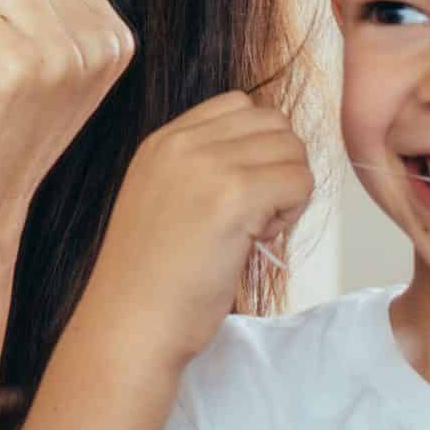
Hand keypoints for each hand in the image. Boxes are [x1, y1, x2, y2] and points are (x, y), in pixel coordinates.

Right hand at [74, 92, 311, 369]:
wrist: (130, 323)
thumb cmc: (151, 279)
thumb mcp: (161, 199)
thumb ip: (199, 168)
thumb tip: (266, 159)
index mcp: (162, 141)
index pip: (239, 105)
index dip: (256, 147)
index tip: (240, 193)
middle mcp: (181, 142)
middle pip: (273, 122)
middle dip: (278, 166)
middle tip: (255, 214)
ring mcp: (207, 165)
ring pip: (292, 150)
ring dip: (289, 190)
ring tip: (256, 229)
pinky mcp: (233, 196)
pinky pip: (299, 181)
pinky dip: (293, 212)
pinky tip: (258, 240)